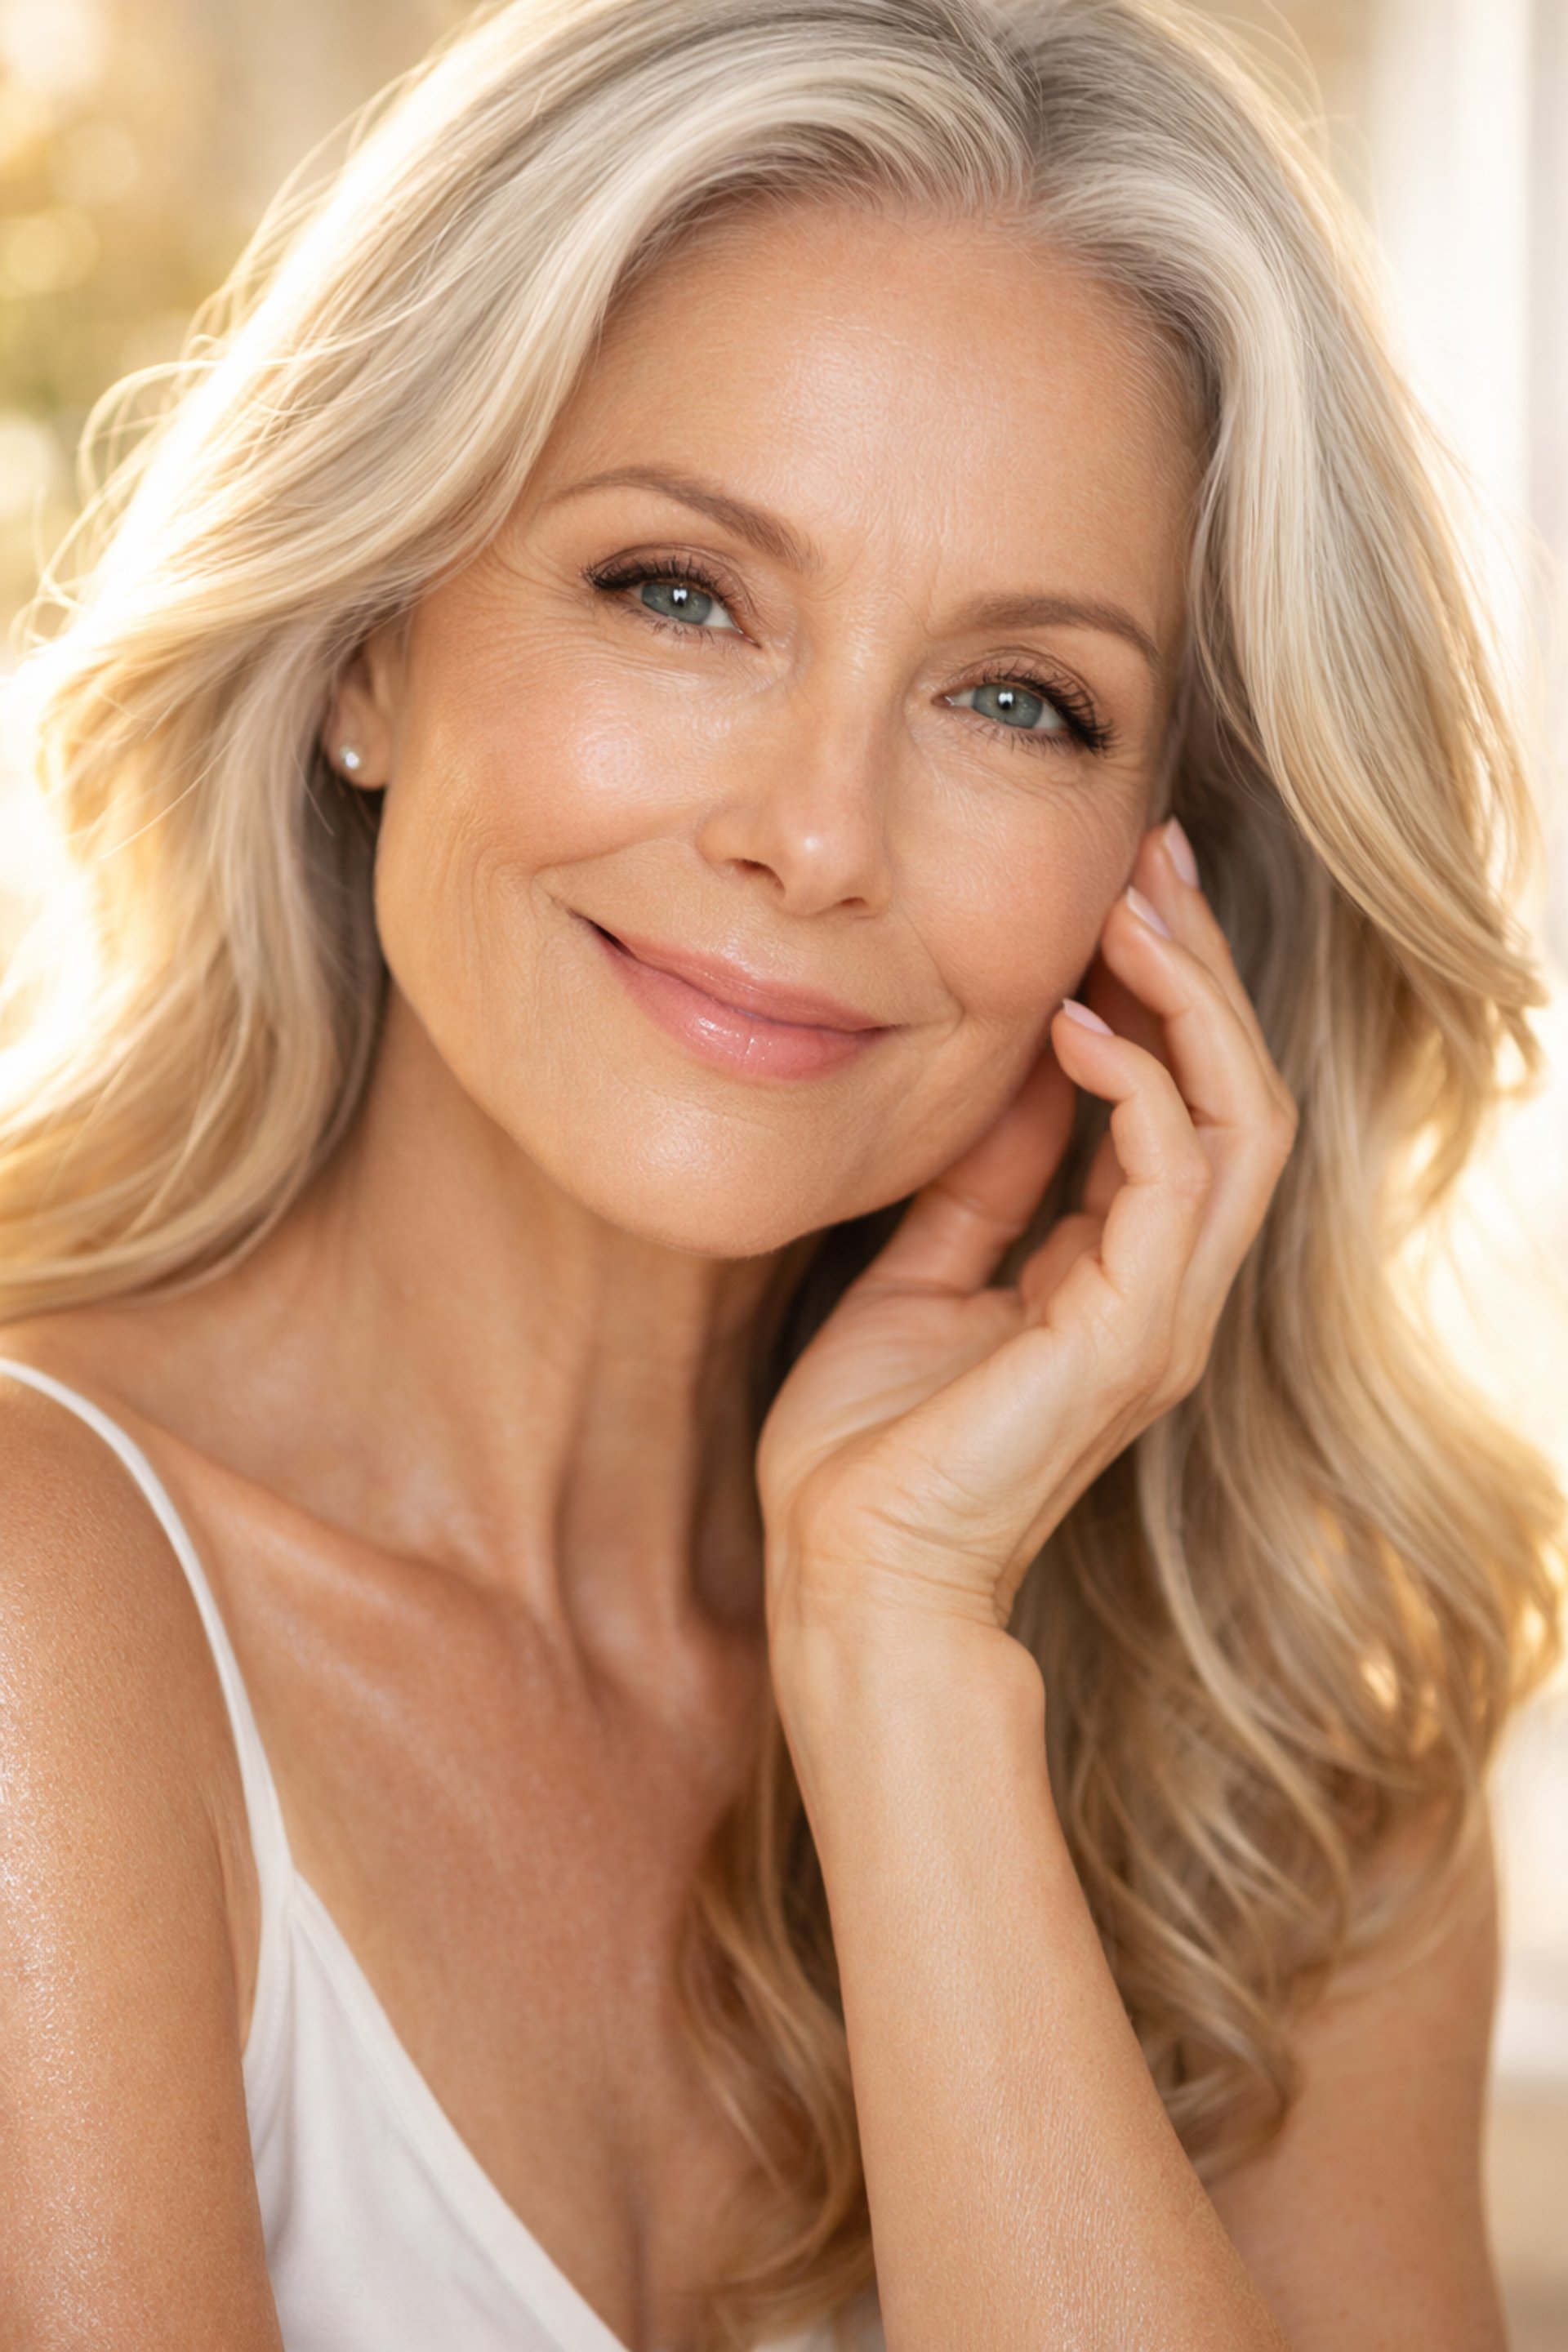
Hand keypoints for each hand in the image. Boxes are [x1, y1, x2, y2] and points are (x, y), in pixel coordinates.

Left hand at [757, 821, 1297, 1653]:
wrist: (848, 1572)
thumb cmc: (870, 1445)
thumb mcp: (923, 1271)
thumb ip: (987, 1179)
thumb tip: (1024, 1067)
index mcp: (1121, 1277)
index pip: (1186, 1108)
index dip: (1163, 996)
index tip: (1120, 891)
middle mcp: (1166, 1291)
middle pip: (1240, 1096)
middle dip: (1201, 969)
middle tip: (1154, 857)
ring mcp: (1163, 1316)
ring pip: (1242, 1123)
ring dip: (1193, 1005)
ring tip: (1131, 909)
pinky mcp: (1130, 1336)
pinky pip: (1175, 1179)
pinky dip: (1141, 1088)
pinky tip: (1077, 1026)